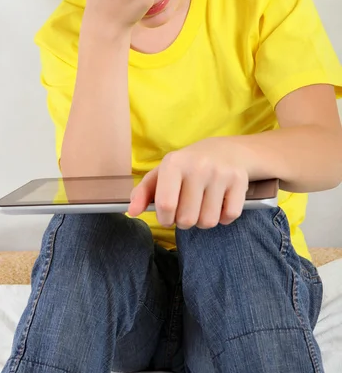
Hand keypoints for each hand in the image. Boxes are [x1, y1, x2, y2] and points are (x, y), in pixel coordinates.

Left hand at [128, 140, 248, 228]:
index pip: (166, 204)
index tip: (167, 215)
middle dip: (184, 221)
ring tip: (201, 206)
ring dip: (203, 221)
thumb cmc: (188, 167)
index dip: (165, 219)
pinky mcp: (240, 181)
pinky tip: (219, 203)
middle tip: (187, 209)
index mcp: (174, 163)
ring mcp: (220, 173)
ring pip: (208, 221)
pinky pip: (229, 216)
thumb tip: (132, 212)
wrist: (226, 151)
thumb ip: (143, 192)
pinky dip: (223, 217)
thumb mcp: (162, 173)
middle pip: (187, 219)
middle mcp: (198, 166)